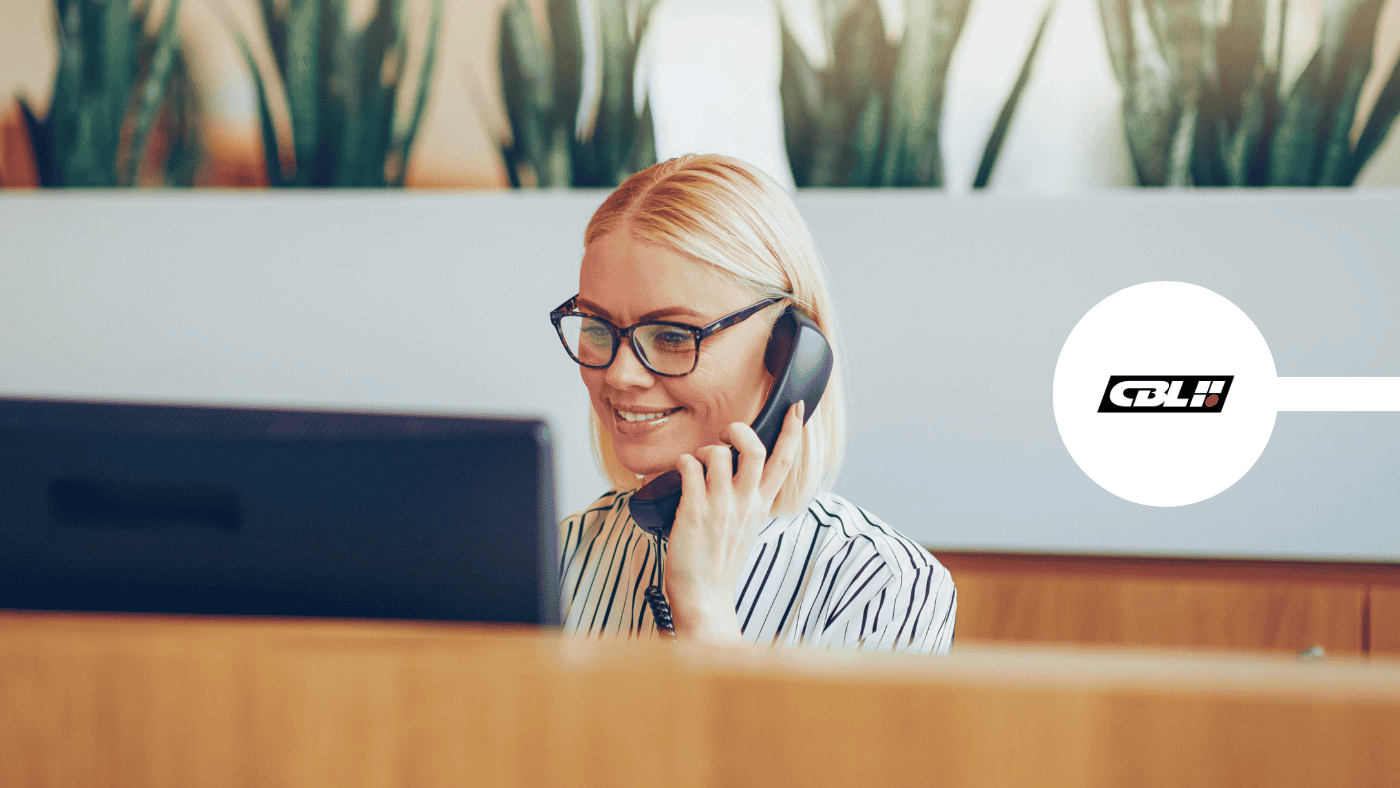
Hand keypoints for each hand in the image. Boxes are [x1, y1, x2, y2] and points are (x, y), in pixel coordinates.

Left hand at [663, 400, 804, 643]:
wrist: (706, 598)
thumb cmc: (721, 565)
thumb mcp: (746, 529)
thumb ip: (749, 502)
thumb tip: (739, 476)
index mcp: (761, 506)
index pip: (784, 462)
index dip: (792, 431)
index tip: (796, 409)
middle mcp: (745, 503)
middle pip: (755, 449)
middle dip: (740, 430)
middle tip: (728, 434)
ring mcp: (720, 506)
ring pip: (719, 454)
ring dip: (705, 450)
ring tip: (696, 464)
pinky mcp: (694, 511)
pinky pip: (690, 467)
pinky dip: (682, 463)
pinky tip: (679, 472)